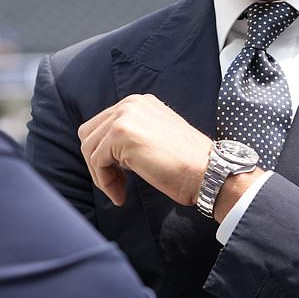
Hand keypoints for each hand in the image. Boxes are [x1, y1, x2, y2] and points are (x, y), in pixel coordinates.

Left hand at [78, 93, 211, 206]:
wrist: (209, 172)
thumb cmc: (188, 165)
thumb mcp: (155, 139)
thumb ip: (133, 137)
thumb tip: (105, 153)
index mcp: (139, 103)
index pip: (102, 126)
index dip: (104, 154)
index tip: (120, 177)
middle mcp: (130, 103)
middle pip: (89, 133)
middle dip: (97, 163)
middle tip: (116, 185)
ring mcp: (125, 115)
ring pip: (89, 147)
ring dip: (101, 175)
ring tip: (118, 192)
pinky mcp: (121, 133)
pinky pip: (96, 161)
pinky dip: (104, 182)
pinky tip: (121, 195)